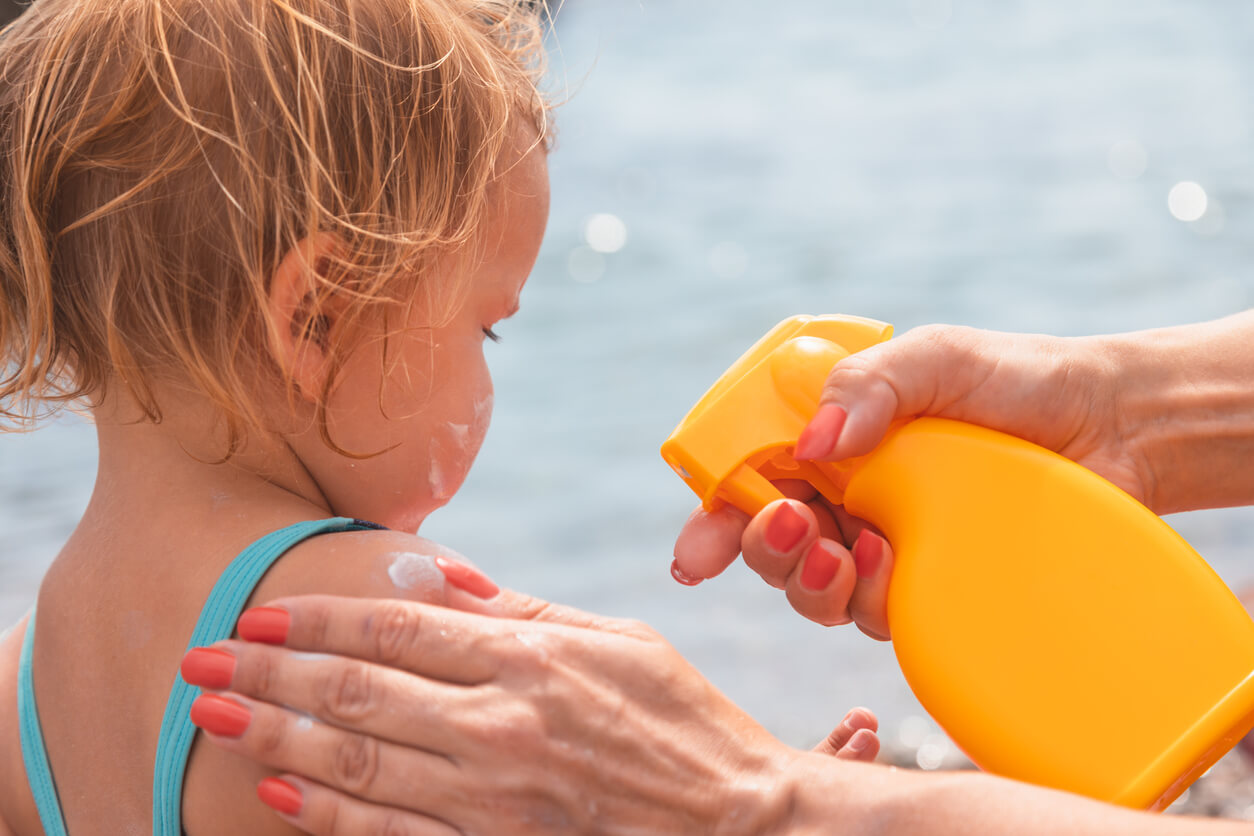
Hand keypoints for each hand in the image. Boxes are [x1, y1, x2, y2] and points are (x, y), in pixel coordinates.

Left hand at [182, 591, 879, 835]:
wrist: (741, 824)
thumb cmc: (681, 723)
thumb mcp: (618, 642)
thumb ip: (522, 610)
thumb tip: (441, 571)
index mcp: (532, 659)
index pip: (396, 627)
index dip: (317, 617)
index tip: (258, 608)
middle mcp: (502, 724)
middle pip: (357, 689)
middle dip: (267, 671)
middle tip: (198, 656)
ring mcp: (494, 797)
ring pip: (358, 760)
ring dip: (275, 734)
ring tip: (213, 715)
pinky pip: (394, 832)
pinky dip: (331, 813)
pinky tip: (281, 790)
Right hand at [673, 324, 1135, 637]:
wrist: (1113, 428)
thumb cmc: (1018, 380)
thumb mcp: (935, 358)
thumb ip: (866, 385)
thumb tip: (813, 443)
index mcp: (831, 441)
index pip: (752, 480)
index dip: (716, 518)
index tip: (698, 554)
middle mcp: (847, 496)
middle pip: (770, 545)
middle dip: (764, 551)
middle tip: (793, 532)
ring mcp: (886, 544)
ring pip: (814, 591)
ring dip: (812, 584)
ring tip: (851, 556)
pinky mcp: (928, 585)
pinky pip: (874, 613)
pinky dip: (870, 599)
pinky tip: (896, 566)